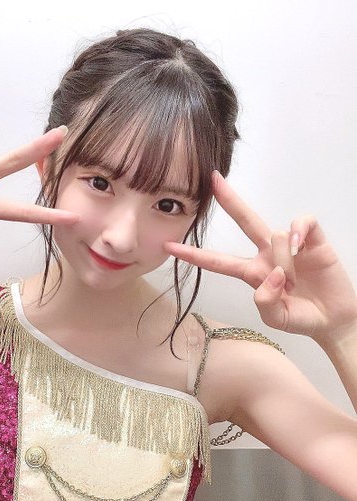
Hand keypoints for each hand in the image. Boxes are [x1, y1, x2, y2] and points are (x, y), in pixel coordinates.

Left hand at [164, 172, 356, 342]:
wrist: (334, 319)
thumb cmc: (301, 318)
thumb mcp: (277, 319)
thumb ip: (266, 303)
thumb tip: (271, 275)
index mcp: (251, 273)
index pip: (217, 261)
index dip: (194, 255)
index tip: (169, 247)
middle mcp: (266, 254)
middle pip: (244, 220)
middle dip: (229, 200)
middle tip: (212, 179)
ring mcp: (288, 244)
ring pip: (273, 234)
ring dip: (284, 262)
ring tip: (296, 285)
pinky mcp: (312, 239)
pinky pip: (300, 223)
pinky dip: (297, 233)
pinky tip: (300, 248)